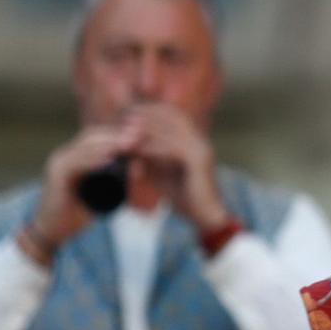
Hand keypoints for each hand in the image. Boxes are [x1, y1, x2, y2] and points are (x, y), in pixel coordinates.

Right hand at [25, 125, 136, 262]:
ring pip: (86, 147)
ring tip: (131, 144)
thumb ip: (116, 181)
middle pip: (92, 137)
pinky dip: (94, 159)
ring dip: (109, 143)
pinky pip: (76, 162)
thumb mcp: (101, 193)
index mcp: (74, 156)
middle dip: (117, 134)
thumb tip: (139, 169)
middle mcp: (64, 155)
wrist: (53, 231)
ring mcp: (59, 163)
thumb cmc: (78, 213)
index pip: (97, 137)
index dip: (118, 133)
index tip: (142, 134)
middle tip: (140, 135)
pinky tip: (110, 157)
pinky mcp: (56, 175)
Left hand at [123, 103, 229, 233]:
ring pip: (172, 129)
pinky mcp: (199, 161)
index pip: (172, 115)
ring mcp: (201, 150)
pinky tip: (138, 150)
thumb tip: (128, 147)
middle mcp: (199, 141)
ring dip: (147, 129)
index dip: (150, 111)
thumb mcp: (161, 174)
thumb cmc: (184, 198)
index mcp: (194, 142)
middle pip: (172, 116)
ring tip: (127, 131)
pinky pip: (173, 148)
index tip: (127, 113)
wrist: (206, 218)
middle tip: (125, 117)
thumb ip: (148, 159)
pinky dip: (154, 147)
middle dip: (148, 114)